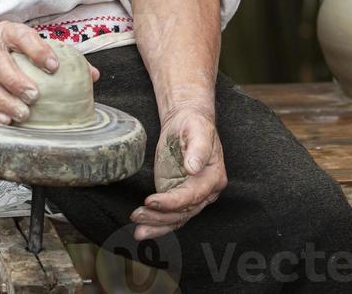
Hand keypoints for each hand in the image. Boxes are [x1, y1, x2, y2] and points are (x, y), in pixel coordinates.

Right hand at [0, 20, 99, 124]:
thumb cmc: (3, 45)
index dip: (38, 50)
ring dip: (4, 101)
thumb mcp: (24, 40)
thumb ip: (56, 56)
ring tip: (23, 113)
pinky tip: (6, 120)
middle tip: (34, 95)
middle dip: (15, 80)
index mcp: (6, 33)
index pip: (22, 37)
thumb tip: (92, 75)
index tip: (54, 65)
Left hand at [130, 106, 226, 240]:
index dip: (172, 202)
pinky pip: (170, 215)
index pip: (192, 196)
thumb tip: (194, 168)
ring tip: (137, 229)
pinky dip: (157, 224)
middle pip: (184, 212)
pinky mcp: (177, 195)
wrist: (187, 121)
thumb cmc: (194, 124)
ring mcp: (190, 196)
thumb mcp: (198, 130)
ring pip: (176, 218)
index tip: (151, 201)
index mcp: (214, 177)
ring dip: (156, 225)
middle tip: (138, 215)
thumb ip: (198, 149)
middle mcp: (205, 192)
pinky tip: (143, 230)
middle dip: (160, 217)